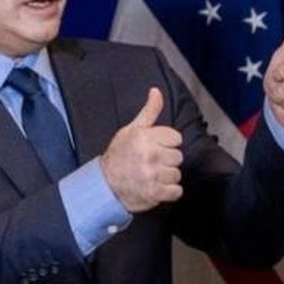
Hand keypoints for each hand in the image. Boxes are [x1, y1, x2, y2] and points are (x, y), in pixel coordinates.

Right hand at [99, 88, 183, 212]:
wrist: (105, 184)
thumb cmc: (119, 155)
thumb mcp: (132, 129)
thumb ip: (149, 111)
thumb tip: (156, 91)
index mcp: (146, 138)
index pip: (176, 138)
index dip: (167, 143)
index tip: (156, 147)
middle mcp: (151, 156)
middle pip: (178, 156)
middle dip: (167, 160)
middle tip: (152, 162)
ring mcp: (153, 175)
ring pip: (177, 174)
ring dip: (167, 176)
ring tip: (152, 174)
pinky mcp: (155, 193)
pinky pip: (176, 191)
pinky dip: (169, 191)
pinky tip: (157, 186)